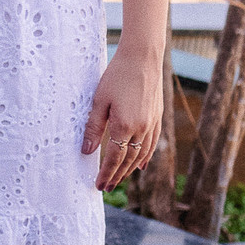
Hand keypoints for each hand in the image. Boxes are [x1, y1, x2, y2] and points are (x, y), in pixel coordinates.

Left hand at [81, 45, 163, 190]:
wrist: (143, 57)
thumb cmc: (117, 75)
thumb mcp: (99, 101)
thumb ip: (93, 127)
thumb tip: (86, 151)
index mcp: (124, 125)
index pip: (115, 158)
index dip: (107, 173)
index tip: (99, 185)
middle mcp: (141, 128)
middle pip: (128, 160)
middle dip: (117, 175)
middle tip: (107, 186)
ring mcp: (152, 123)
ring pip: (141, 154)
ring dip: (129, 169)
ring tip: (119, 178)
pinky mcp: (157, 116)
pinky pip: (151, 143)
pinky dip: (145, 156)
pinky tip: (140, 164)